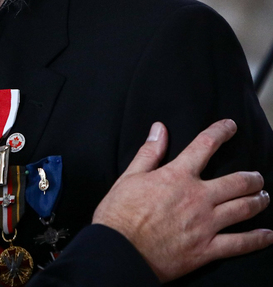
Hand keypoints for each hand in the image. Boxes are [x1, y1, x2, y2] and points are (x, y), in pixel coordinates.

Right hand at [92, 119, 272, 282]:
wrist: (120, 250)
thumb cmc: (120, 214)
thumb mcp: (129, 176)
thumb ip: (149, 152)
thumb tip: (159, 129)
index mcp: (177, 176)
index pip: (204, 146)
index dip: (220, 132)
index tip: (231, 126)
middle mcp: (197, 198)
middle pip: (236, 182)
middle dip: (252, 178)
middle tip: (257, 178)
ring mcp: (205, 224)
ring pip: (244, 209)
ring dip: (258, 201)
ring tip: (263, 198)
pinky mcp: (207, 249)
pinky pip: (240, 244)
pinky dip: (257, 240)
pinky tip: (267, 236)